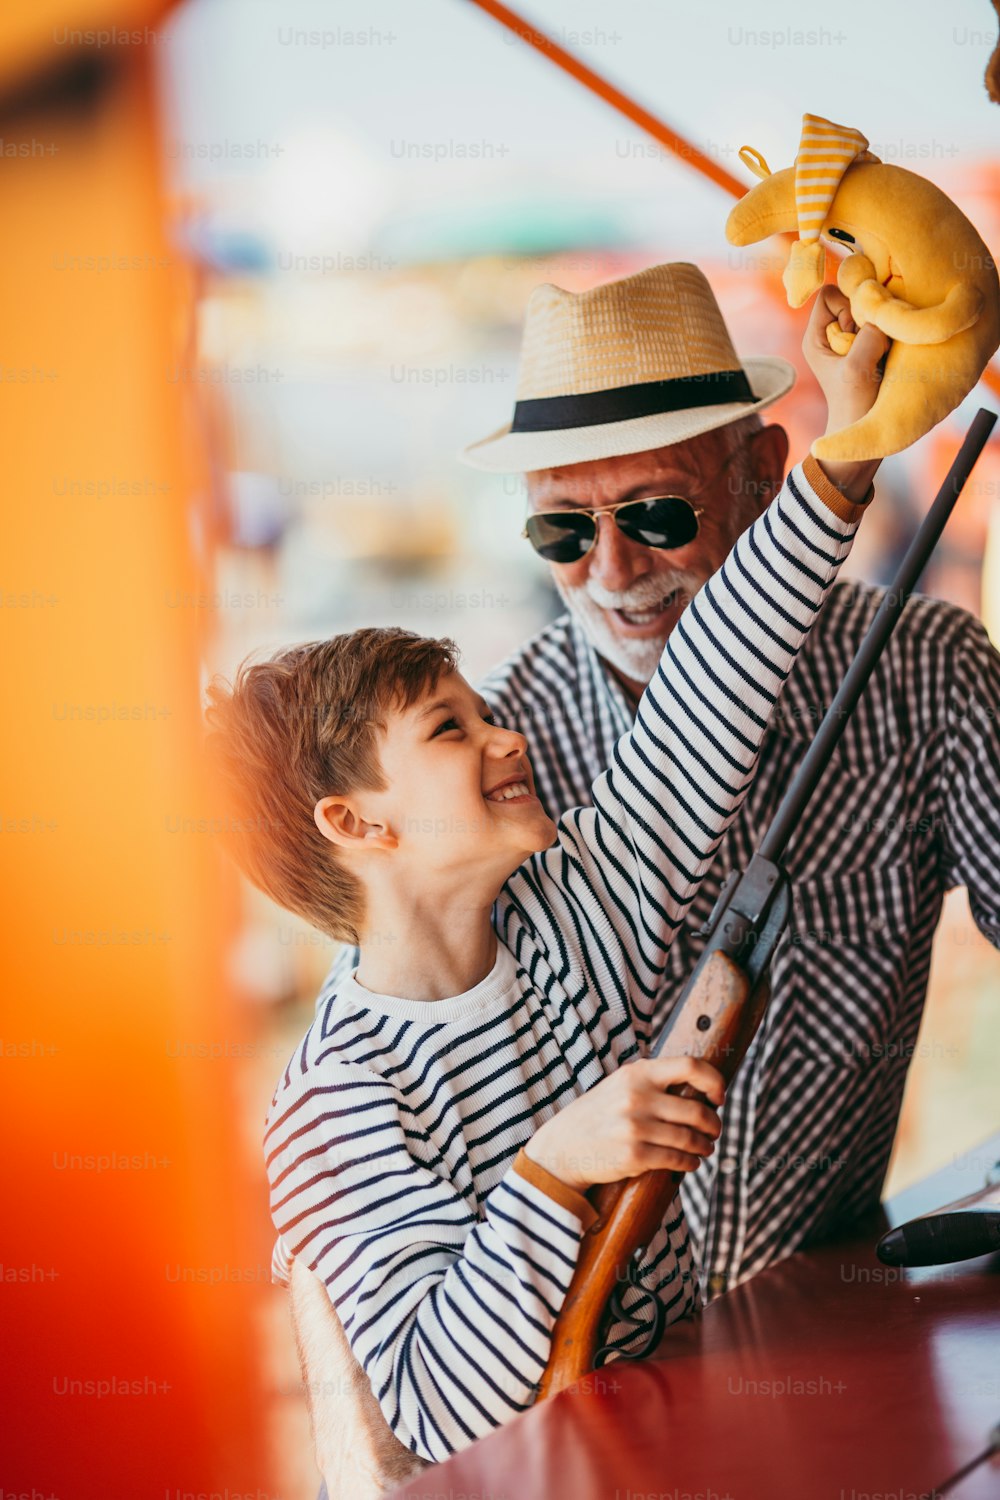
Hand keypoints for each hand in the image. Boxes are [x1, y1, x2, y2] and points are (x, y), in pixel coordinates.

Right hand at [524, 1055, 724, 1191]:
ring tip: (705, 1148)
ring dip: (705, 1146)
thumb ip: (653, 1082)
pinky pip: (677, 1159)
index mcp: (637, 1073)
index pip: (690, 1066)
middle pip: (696, 1110)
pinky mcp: (634, 1155)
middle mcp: (637, 1097)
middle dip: (714, 1124)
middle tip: (715, 1130)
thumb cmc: (600, 1115)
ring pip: (690, 1138)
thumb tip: (701, 1087)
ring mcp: (635, 1126)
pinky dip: (690, 1163)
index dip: (714, 1080)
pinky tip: (690, 1163)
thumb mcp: (621, 1086)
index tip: (719, 1096)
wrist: (562, 1148)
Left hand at [803, 283, 888, 500]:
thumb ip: (866, 337)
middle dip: (867, 314)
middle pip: (852, 297)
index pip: (828, 294)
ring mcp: (851, 339)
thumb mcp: (857, 370)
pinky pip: (882, 323)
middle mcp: (831, 334)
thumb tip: (883, 310)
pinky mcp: (870, 345)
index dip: (846, 304)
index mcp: (815, 338)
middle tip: (872, 345)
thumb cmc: (854, 406)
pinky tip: (889, 355)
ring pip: (870, 309)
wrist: (868, 431)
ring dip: (881, 325)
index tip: (857, 330)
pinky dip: (890, 333)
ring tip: (882, 352)